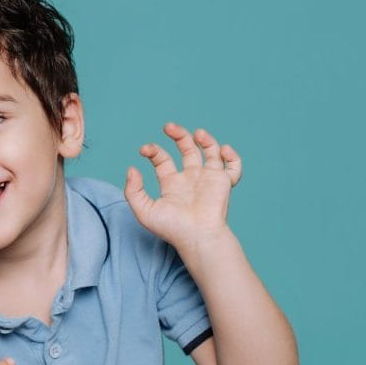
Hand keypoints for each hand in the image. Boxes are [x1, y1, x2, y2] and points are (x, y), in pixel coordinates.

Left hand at [124, 123, 242, 248]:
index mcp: (171, 183)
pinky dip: (232, 157)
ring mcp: (208, 179)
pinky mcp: (223, 183)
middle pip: (186, 149)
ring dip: (205, 139)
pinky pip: (233, 167)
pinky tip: (223, 150)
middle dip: (179, 135)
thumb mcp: (144, 210)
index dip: (153, 150)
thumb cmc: (171, 228)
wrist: (197, 237)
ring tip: (198, 133)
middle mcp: (190, 179)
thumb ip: (133, 191)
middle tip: (169, 127)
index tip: (145, 149)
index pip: (162, 159)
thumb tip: (132, 169)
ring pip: (210, 152)